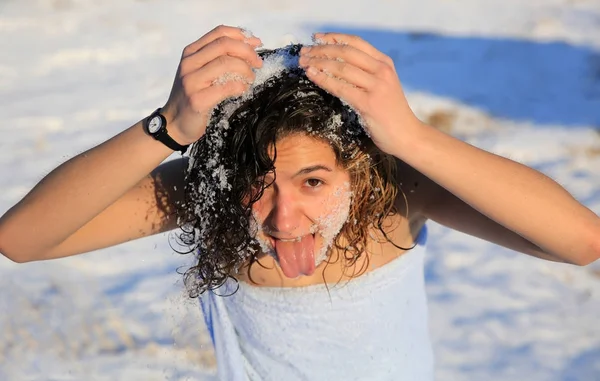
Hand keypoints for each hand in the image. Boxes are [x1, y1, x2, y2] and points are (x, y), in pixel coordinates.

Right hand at [162, 25, 262, 145]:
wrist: (175, 124)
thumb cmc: (194, 97)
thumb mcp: (201, 72)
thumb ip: (219, 58)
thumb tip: (250, 45)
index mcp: (191, 53)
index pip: (219, 33)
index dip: (241, 35)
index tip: (256, 44)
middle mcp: (189, 63)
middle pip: (224, 45)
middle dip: (247, 51)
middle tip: (258, 63)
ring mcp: (191, 81)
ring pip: (226, 63)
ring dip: (245, 69)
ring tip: (250, 78)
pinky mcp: (197, 100)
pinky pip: (226, 87)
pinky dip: (240, 86)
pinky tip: (243, 89)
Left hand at [298, 33, 419, 155]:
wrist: (407, 135)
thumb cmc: (391, 114)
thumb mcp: (383, 86)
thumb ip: (367, 73)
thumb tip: (337, 64)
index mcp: (385, 63)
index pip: (356, 42)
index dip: (334, 37)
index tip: (317, 37)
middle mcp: (382, 70)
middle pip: (345, 52)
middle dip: (321, 49)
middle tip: (304, 52)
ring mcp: (376, 86)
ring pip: (341, 67)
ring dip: (318, 63)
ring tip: (303, 63)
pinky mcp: (368, 102)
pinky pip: (340, 87)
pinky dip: (323, 79)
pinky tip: (311, 75)